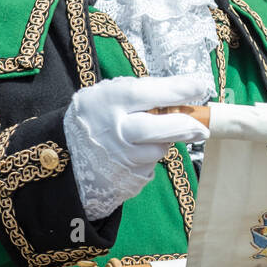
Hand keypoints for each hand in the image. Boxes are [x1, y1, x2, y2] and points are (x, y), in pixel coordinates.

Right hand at [63, 74, 210, 220]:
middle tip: (202, 126)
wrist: (65, 156)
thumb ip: (142, 93)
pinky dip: (150, 157)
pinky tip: (136, 151)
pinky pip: (149, 166)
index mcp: (108, 101)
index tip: (199, 87)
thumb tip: (184, 91)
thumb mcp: (109, 95)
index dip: (177, 90)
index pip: (148, 93)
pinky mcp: (125, 179)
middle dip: (185, 126)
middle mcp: (114, 130)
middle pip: (158, 129)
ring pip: (158, 150)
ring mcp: (119, 157)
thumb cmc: (97, 117)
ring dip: (165, 142)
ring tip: (151, 135)